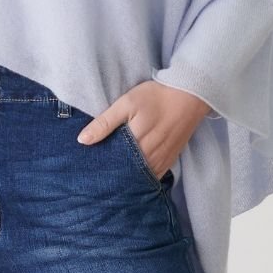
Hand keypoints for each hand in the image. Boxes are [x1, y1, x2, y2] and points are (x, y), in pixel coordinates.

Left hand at [76, 81, 212, 179]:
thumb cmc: (156, 96)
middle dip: (112, 175)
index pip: (113, 166)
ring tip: (112, 175)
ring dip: (127, 177)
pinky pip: (154, 175)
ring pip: (140, 177)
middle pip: (126, 174)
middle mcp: (151, 157)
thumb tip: (82, 140)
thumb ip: (105, 123)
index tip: (89, 169)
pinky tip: (133, 172)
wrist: (190, 95)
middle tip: (98, 174)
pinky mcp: (171, 159)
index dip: (100, 169)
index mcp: (137, 144)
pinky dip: (142, 175)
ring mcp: (163, 160)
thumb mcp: (127, 103)